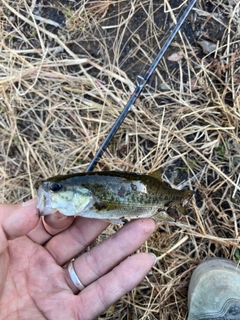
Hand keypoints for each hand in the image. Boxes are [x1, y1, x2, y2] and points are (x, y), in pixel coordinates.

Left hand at [0, 199, 155, 319]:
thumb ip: (5, 220)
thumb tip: (34, 204)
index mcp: (20, 245)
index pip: (54, 220)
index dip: (71, 208)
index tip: (86, 196)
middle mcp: (42, 265)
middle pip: (81, 238)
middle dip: (106, 220)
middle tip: (128, 203)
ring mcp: (55, 290)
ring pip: (96, 264)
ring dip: (123, 245)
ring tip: (146, 225)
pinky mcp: (66, 316)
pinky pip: (99, 297)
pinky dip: (124, 280)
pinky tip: (144, 262)